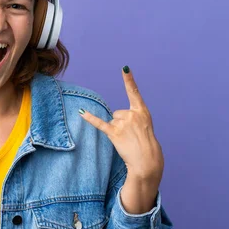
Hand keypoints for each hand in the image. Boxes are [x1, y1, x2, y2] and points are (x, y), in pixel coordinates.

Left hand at [78, 66, 163, 184]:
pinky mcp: (114, 133)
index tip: (124, 68)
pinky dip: (90, 119)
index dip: (129, 80)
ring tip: (126, 139)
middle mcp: (133, 114)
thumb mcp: (144, 126)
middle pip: (118, 113)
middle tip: (131, 135)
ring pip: (112, 120)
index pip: (134, 92)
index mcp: (142, 111)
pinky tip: (82, 112)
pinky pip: (100, 123)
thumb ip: (133, 117)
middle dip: (122, 124)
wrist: (147, 160)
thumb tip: (114, 116)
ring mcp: (123, 123)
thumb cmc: (145, 143)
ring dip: (116, 130)